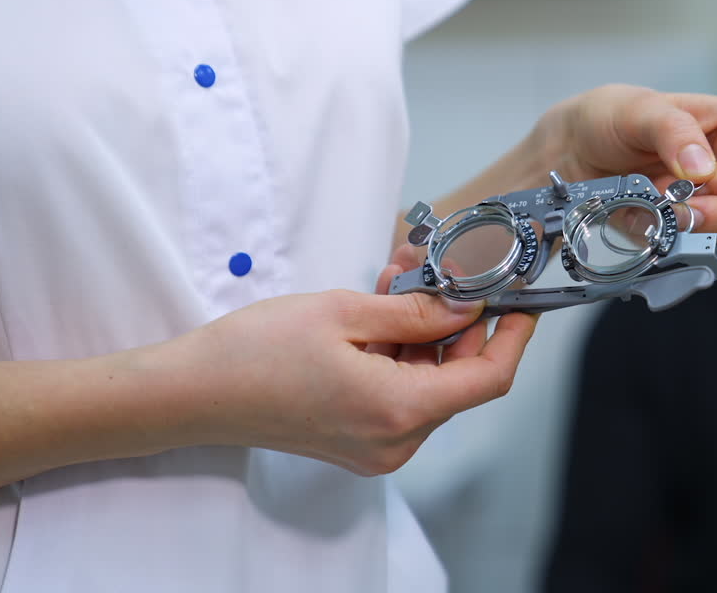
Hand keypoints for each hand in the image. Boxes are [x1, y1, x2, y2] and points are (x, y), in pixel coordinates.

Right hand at [173, 263, 536, 475]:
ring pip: (430, 381)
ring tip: (399, 280)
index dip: (513, 336)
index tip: (522, 301)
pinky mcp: (359, 439)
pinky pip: (401, 392)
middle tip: (446, 271)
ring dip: (425, 330)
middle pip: (459, 377)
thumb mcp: (346, 313)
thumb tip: (467, 304)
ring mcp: (377, 445)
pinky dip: (401, 352)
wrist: (194, 393)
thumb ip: (417, 311)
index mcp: (400, 410)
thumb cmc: (256, 353)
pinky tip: (381, 310)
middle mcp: (397, 439)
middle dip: (459, 320)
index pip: (489, 377)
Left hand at [535, 84, 716, 247]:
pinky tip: (652, 223)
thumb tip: (704, 168)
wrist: (572, 155)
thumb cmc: (609, 119)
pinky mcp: (697, 233)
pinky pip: (706, 251)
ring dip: (705, 231)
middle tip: (685, 211)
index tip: (705, 180)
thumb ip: (671, 130)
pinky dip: (680, 243)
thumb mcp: (636, 110)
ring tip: (664, 213)